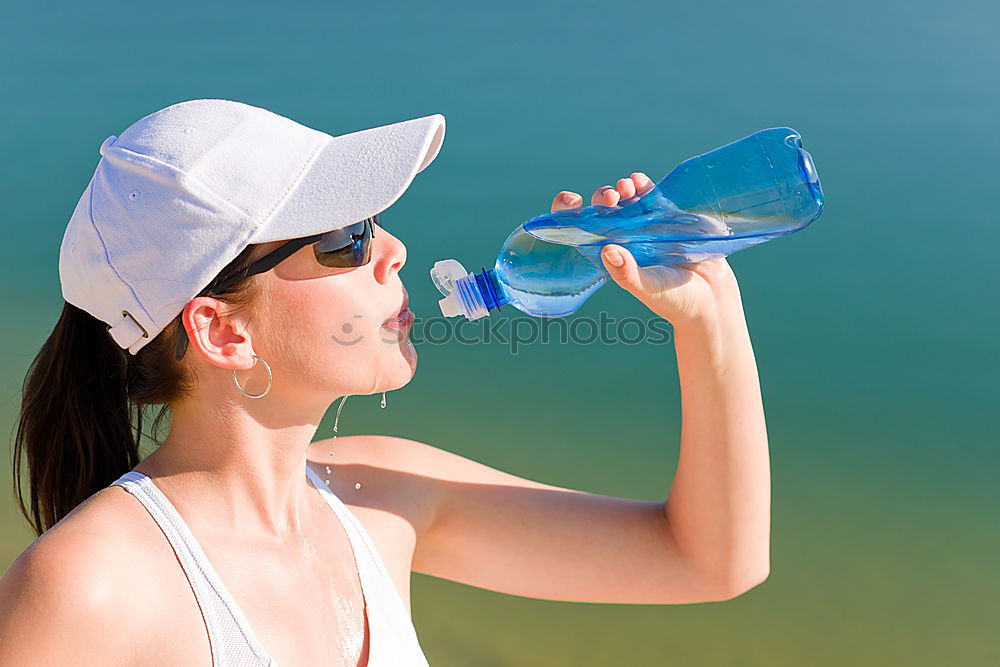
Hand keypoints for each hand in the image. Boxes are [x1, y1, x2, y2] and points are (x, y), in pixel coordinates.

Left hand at [551, 173, 739, 325]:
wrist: (712, 298)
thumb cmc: (674, 300)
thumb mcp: (649, 288)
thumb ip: (627, 273)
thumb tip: (607, 250)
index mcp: (611, 256)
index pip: (582, 232)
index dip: (570, 215)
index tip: (570, 203)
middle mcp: (625, 238)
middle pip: (604, 211)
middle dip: (602, 199)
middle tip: (610, 197)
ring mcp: (646, 226)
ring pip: (626, 200)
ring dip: (621, 189)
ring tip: (624, 187)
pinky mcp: (668, 217)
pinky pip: (651, 196)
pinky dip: (643, 185)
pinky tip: (638, 180)